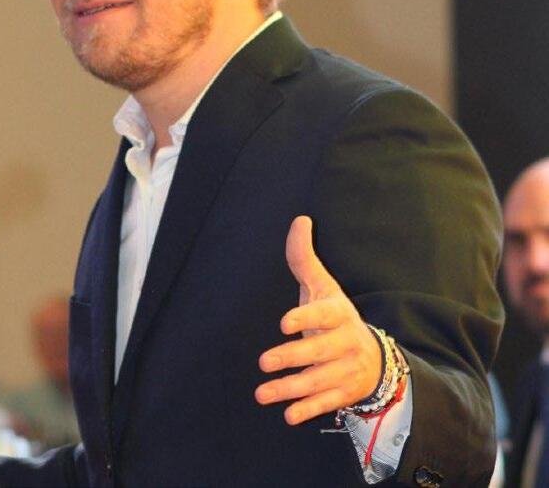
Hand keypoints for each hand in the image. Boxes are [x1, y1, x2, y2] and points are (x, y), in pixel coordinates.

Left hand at [255, 216, 381, 424]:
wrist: (373, 355)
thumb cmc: (335, 315)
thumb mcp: (323, 286)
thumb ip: (304, 257)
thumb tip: (300, 220)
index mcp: (339, 313)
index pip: (324, 315)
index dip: (305, 317)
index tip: (284, 322)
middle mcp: (346, 342)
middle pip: (320, 352)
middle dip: (292, 357)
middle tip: (263, 361)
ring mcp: (347, 370)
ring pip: (319, 381)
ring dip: (290, 389)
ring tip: (261, 394)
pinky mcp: (345, 392)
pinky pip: (327, 403)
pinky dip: (309, 410)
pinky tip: (288, 415)